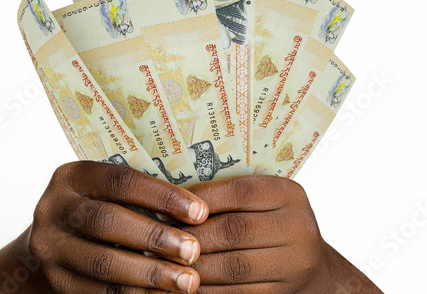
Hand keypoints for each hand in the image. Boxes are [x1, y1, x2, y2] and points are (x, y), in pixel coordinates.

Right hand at [26, 161, 208, 292]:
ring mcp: (49, 247)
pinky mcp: (55, 282)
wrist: (54, 242)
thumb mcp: (105, 191)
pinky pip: (99, 292)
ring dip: (150, 273)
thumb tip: (196, 209)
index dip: (162, 196)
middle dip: (156, 237)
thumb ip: (138, 194)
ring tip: (187, 281)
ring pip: (103, 262)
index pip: (120, 180)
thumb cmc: (97, 208)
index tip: (199, 212)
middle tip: (194, 251)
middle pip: (108, 220)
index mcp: (72, 176)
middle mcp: (53, 208)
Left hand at [180, 176, 381, 292]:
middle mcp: (298, 228)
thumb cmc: (276, 225)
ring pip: (233, 267)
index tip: (169, 207)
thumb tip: (177, 198)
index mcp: (289, 195)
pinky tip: (184, 286)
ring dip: (193, 267)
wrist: (316, 271)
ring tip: (164, 263)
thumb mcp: (265, 201)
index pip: (240, 192)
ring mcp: (294, 266)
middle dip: (191, 236)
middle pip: (234, 230)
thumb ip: (231, 196)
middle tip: (160, 238)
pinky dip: (207, 292)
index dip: (201, 200)